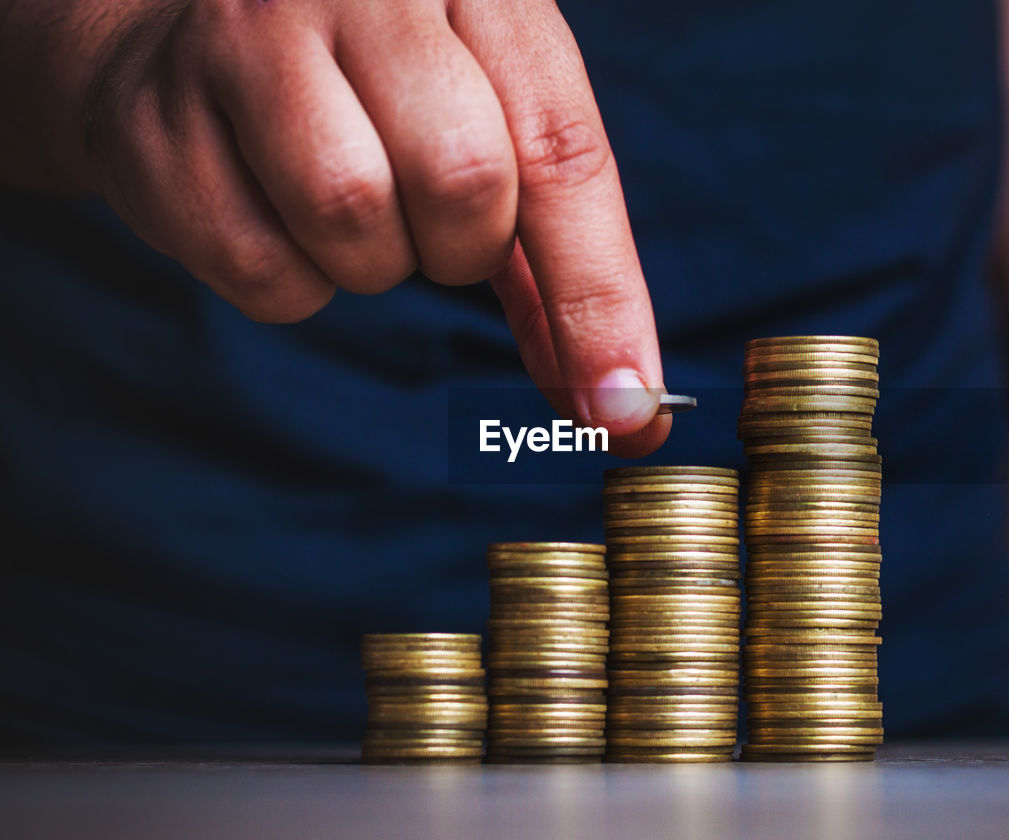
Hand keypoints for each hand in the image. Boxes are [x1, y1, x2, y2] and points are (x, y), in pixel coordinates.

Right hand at [3, 0, 668, 451]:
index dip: (601, 295)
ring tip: (348, 204)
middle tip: (427, 221)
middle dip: (462, 248)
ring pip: (354, 215)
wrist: (177, 47)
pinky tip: (271, 212)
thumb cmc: (373, 99)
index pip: (564, 149)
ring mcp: (247, 33)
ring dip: (372, 260)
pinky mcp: (158, 115)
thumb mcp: (490, 130)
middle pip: (464, 182)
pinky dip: (291, 282)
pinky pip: (263, 271)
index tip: (628, 411)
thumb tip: (622, 406)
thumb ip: (557, 263)